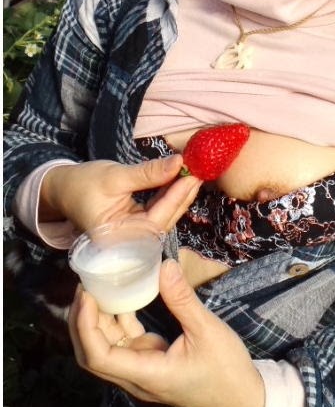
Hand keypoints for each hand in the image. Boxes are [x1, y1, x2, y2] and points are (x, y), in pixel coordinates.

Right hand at [40, 155, 200, 234]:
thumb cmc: (83, 184)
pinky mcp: (136, 225)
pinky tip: (181, 182)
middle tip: (199, 173)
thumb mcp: (116, 176)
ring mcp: (133, 236)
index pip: (156, 219)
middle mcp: (128, 243)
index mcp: (118, 238)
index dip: (176, 197)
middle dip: (182, 196)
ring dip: (179, 196)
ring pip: (163, 217)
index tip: (193, 176)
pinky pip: (157, 213)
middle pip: (163, 221)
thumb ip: (148, 173)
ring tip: (194, 175)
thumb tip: (178, 163)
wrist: (62, 188)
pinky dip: (169, 197)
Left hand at [68, 259, 264, 406]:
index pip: (99, 357)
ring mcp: (143, 370)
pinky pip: (125, 342)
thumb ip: (182, 299)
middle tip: (84, 286)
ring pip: (106, 347)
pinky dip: (118, 320)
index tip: (86, 294)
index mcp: (147, 374)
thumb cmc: (226, 370)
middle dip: (82, 321)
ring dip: (97, 320)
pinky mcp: (151, 362)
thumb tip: (164, 265)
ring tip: (97, 285)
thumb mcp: (207, 330)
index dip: (85, 326)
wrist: (242, 397)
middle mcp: (138, 377)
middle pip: (92, 355)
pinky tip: (121, 296)